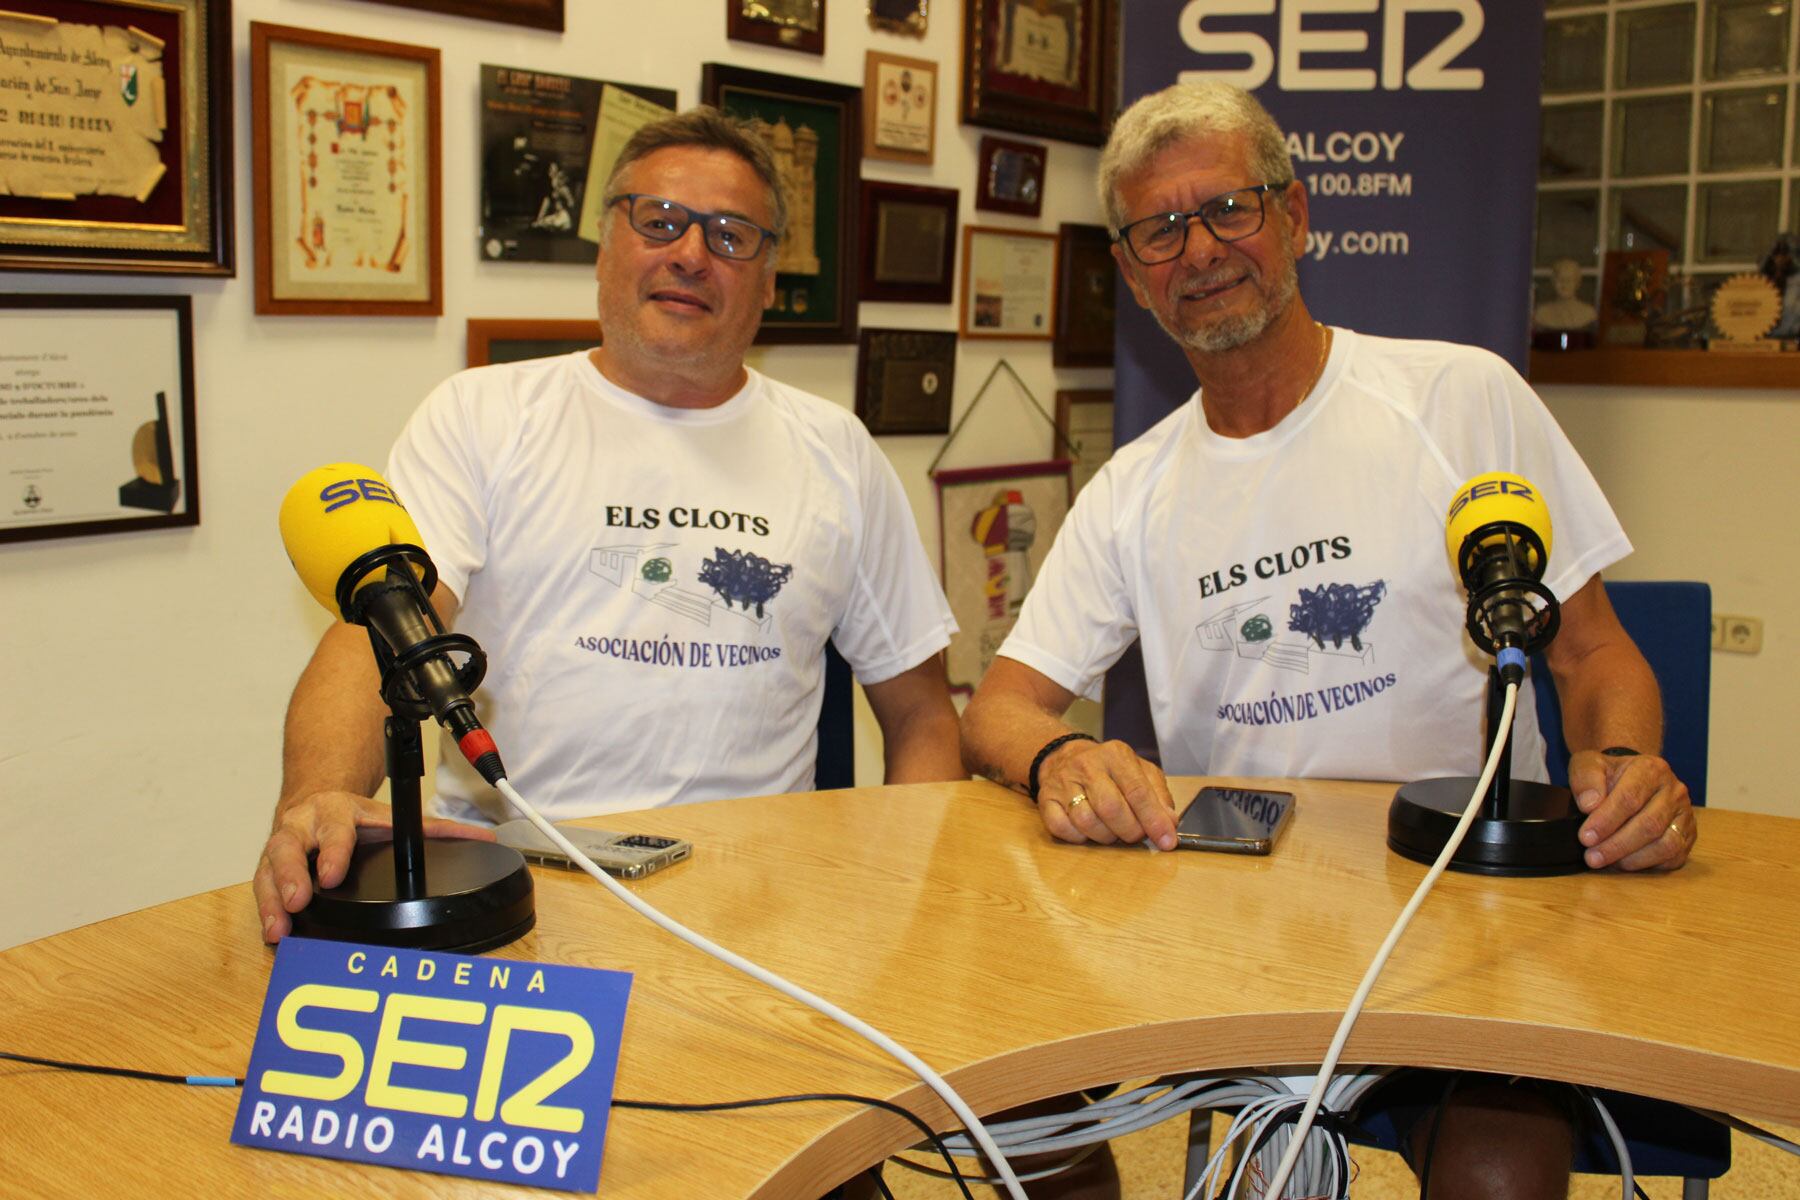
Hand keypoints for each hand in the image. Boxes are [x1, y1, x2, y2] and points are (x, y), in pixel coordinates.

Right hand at [252, 791, 495, 943]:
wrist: (316, 799)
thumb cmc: (353, 817)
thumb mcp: (389, 818)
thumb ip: (434, 831)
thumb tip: (482, 839)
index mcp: (336, 812)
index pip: (335, 829)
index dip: (333, 850)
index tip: (332, 874)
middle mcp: (303, 826)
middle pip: (289, 847)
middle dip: (291, 876)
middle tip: (298, 901)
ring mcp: (281, 846)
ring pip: (268, 869)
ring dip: (271, 900)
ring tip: (279, 928)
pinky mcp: (268, 867)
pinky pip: (260, 887)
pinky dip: (265, 911)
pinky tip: (274, 932)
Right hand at [1036, 738, 1179, 850]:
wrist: (1065, 757)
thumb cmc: (1110, 771)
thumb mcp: (1140, 772)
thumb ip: (1159, 796)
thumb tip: (1170, 823)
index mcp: (1116, 755)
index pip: (1138, 791)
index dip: (1154, 820)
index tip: (1167, 841)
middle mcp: (1087, 765)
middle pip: (1111, 808)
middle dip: (1129, 831)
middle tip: (1135, 835)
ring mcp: (1063, 782)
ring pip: (1086, 821)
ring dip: (1105, 836)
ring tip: (1112, 831)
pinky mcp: (1045, 799)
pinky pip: (1062, 828)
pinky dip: (1079, 837)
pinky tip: (1088, 831)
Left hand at [1570, 751, 1694, 870]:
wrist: (1629, 777)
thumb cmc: (1607, 774)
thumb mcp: (1588, 764)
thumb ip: (1585, 779)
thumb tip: (1589, 805)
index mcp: (1650, 769)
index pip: (1630, 799)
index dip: (1606, 821)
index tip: (1585, 837)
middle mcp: (1674, 791)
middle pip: (1649, 825)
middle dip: (1617, 845)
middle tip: (1592, 857)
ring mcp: (1685, 815)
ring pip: (1666, 845)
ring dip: (1633, 859)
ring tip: (1607, 862)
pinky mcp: (1688, 835)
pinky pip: (1674, 857)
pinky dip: (1649, 864)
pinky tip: (1624, 862)